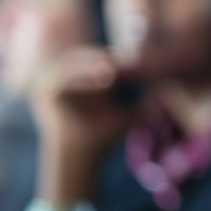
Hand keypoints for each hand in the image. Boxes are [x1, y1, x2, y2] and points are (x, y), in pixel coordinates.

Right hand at [27, 46, 142, 161]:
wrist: (83, 155)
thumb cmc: (104, 136)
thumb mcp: (128, 116)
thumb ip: (146, 104)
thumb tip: (167, 94)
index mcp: (84, 78)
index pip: (97, 57)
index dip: (112, 57)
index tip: (129, 62)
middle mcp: (66, 77)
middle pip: (83, 56)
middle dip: (100, 57)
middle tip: (118, 63)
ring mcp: (53, 82)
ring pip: (72, 64)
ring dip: (90, 64)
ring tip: (110, 71)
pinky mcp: (43, 91)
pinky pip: (61, 78)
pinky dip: (79, 76)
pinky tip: (98, 83)